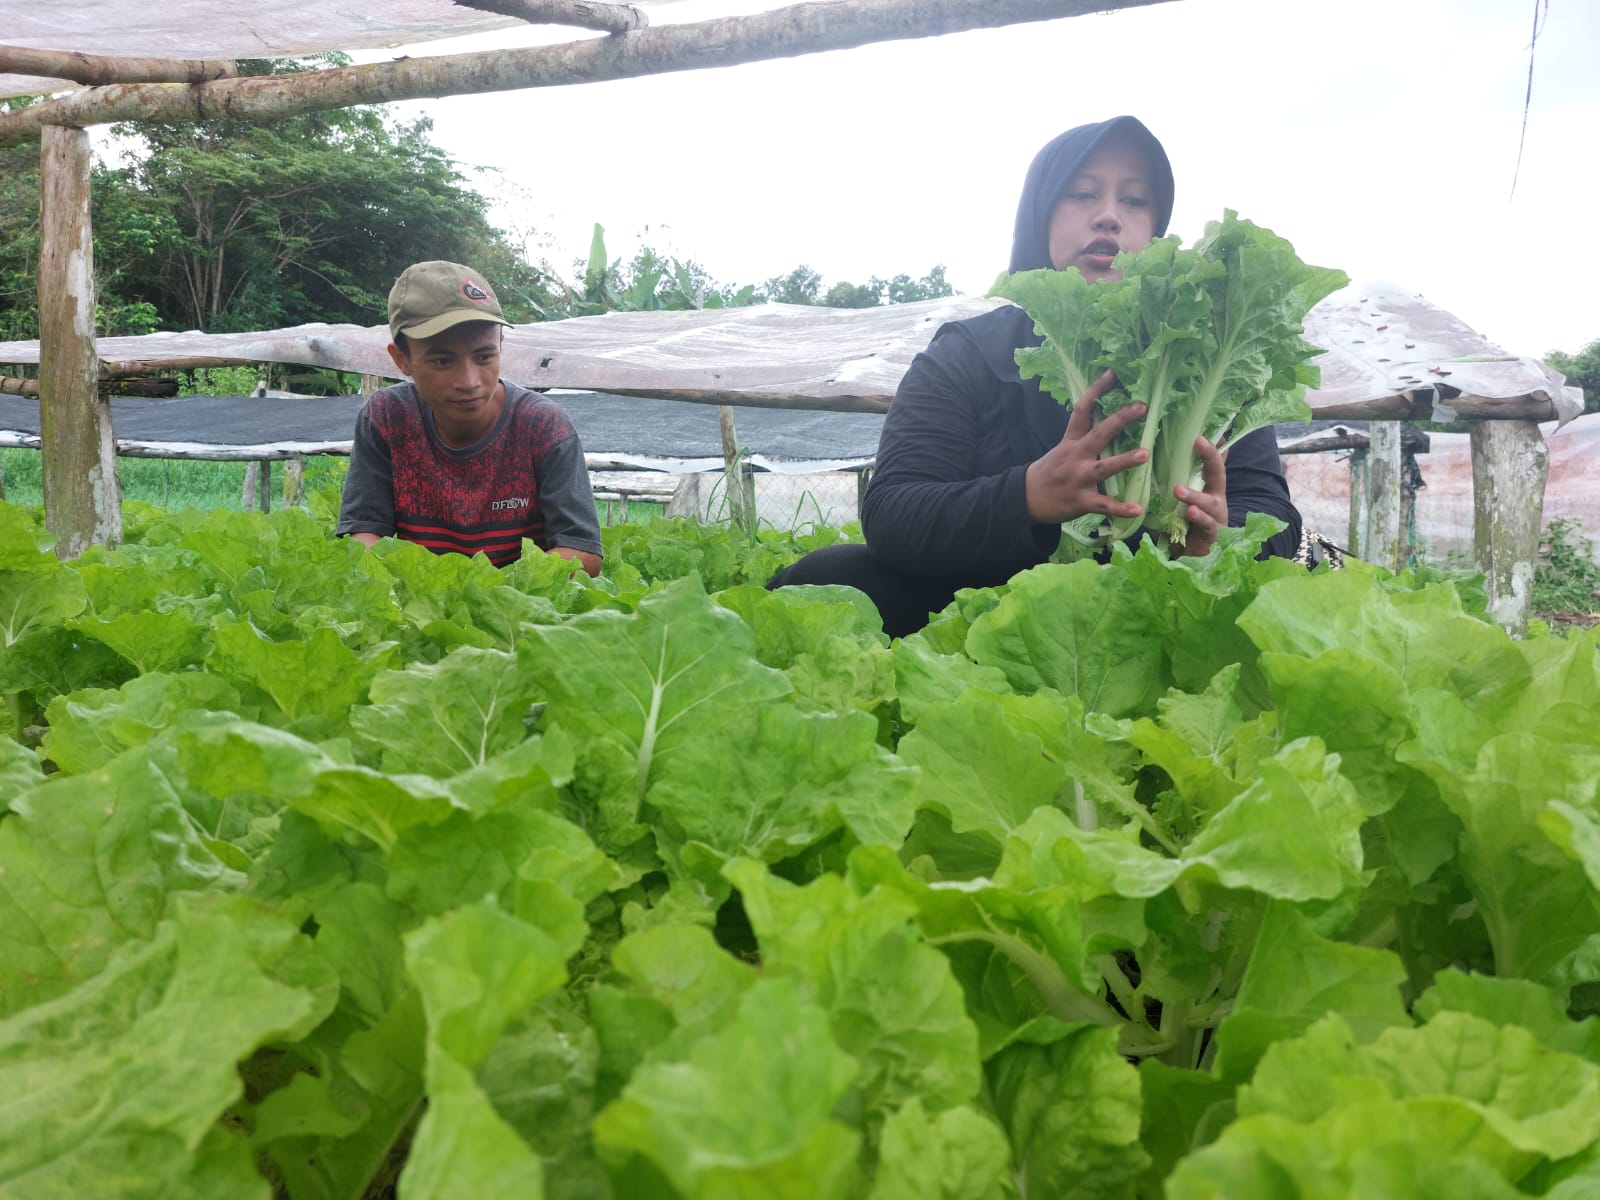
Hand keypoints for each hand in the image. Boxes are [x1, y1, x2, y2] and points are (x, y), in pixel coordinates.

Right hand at [1023, 370, 1150, 523]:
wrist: (1025, 499)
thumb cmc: (1049, 472)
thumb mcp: (1062, 449)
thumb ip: (1083, 438)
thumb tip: (1110, 422)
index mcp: (1071, 442)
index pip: (1082, 410)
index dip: (1096, 390)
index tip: (1112, 373)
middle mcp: (1075, 457)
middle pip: (1098, 434)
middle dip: (1120, 420)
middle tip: (1142, 407)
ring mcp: (1078, 479)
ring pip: (1103, 468)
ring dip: (1124, 460)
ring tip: (1145, 454)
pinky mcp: (1080, 501)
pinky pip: (1103, 505)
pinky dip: (1120, 508)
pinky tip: (1137, 509)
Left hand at [1171, 435, 1227, 556]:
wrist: (1188, 559)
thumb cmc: (1181, 526)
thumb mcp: (1174, 502)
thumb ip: (1170, 485)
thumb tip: (1150, 462)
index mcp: (1207, 489)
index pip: (1210, 463)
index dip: (1209, 447)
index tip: (1201, 430)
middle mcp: (1216, 500)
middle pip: (1218, 474)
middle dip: (1210, 457)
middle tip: (1199, 441)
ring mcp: (1216, 518)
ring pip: (1210, 502)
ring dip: (1194, 495)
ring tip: (1179, 490)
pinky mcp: (1213, 536)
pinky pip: (1207, 525)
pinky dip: (1199, 518)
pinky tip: (1191, 512)